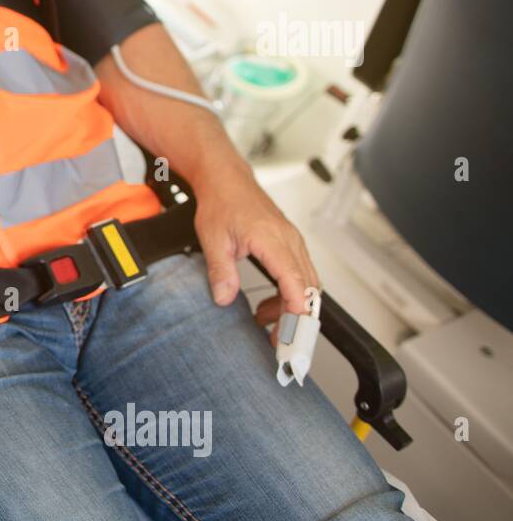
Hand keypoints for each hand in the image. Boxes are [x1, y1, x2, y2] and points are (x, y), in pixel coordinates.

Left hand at [193, 166, 319, 335]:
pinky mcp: (289, 244)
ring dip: (291, 307)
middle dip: (297, 318)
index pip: (295, 281)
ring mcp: (292, 242)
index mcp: (273, 239)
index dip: (295, 310)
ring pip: (306, 283)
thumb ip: (220, 271)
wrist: (226, 180)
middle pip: (308, 287)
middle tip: (280, 340)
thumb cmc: (222, 202)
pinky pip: (299, 274)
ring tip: (266, 321)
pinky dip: (289, 294)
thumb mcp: (213, 239)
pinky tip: (269, 305)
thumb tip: (224, 298)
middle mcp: (289, 240)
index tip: (289, 332)